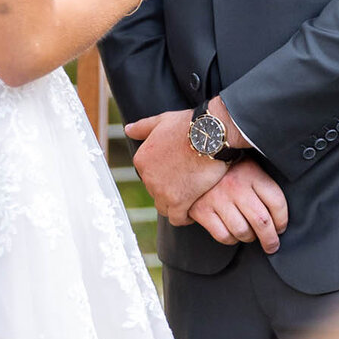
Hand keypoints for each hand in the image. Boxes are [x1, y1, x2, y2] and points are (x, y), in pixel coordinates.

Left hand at [122, 107, 224, 222]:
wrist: (211, 134)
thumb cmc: (190, 125)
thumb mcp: (163, 120)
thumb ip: (143, 127)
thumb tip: (127, 129)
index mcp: (141, 159)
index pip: (149, 177)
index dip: (165, 177)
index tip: (179, 175)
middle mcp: (147, 177)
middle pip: (157, 193)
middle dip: (171, 190)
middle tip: (189, 184)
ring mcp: (161, 191)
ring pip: (165, 207)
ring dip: (177, 205)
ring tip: (193, 198)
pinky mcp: (178, 201)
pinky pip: (177, 218)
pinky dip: (185, 217)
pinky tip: (195, 210)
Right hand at [187, 163, 288, 252]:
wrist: (195, 159)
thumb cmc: (228, 169)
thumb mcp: (250, 167)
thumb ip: (264, 185)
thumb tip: (279, 215)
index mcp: (252, 174)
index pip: (277, 202)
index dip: (283, 220)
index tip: (281, 228)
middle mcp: (236, 186)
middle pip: (262, 221)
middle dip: (270, 239)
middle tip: (272, 246)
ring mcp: (218, 199)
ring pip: (242, 231)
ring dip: (249, 238)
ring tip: (251, 236)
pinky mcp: (202, 210)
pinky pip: (223, 235)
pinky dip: (231, 239)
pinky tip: (233, 234)